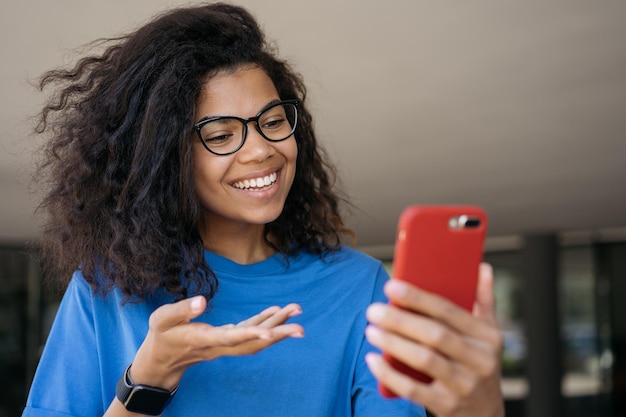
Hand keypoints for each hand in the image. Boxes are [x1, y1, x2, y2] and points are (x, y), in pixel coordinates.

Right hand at [130, 296, 303, 389]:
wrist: (161, 362)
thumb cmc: (161, 337)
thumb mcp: (161, 319)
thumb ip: (181, 309)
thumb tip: (202, 300)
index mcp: (202, 339)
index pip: (230, 338)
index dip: (250, 335)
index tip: (270, 332)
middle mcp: (219, 346)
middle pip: (252, 344)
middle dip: (277, 335)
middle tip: (301, 327)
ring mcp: (225, 345)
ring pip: (255, 339)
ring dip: (277, 328)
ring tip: (297, 311)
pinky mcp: (227, 340)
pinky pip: (250, 333)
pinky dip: (264, 323)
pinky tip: (277, 312)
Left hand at [365, 263, 503, 416]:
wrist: (486, 416)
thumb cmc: (478, 365)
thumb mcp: (490, 335)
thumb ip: (484, 300)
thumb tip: (482, 266)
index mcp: (487, 337)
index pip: (448, 311)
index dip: (418, 297)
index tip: (390, 285)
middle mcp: (480, 361)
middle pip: (434, 334)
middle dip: (400, 320)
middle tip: (373, 310)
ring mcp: (464, 386)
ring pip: (424, 360)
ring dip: (393, 343)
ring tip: (370, 330)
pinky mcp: (448, 407)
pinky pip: (413, 390)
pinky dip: (390, 375)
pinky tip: (372, 360)